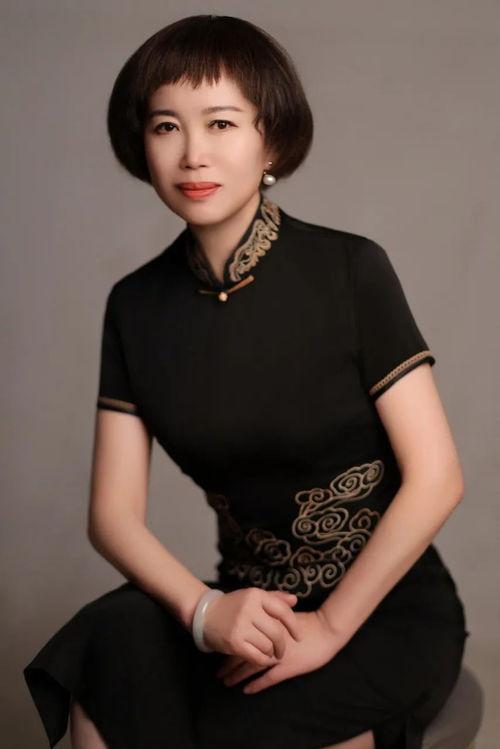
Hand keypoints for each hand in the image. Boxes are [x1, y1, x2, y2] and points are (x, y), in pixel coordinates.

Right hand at [202, 587, 301, 665]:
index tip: (298, 636)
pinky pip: (257, 656)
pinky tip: (263, 658)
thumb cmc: (233, 605)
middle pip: (276, 632)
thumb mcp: (252, 596)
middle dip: (282, 645)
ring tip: (270, 653)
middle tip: (282, 650)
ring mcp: (241, 626)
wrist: (205, 614)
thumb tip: (294, 600)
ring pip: (267, 645)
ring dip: (272, 652)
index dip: (293, 625)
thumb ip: (274, 598)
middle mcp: (249, 609)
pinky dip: (263, 660)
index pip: (282, 611)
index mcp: (256, 595)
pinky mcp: (234, 642)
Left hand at [214, 608, 347, 693]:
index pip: (243, 636)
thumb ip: (270, 617)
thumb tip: (253, 621)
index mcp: (267, 626)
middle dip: (229, 664)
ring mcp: (277, 655)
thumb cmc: (308, 622)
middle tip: (218, 673)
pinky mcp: (287, 667)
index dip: (231, 646)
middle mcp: (268, 640)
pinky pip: (267, 678)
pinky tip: (246, 690)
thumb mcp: (285, 616)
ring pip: (252, 666)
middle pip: (244, 652)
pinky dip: (256, 684)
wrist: (326, 630)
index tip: (220, 651)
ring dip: (238, 675)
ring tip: (226, 682)